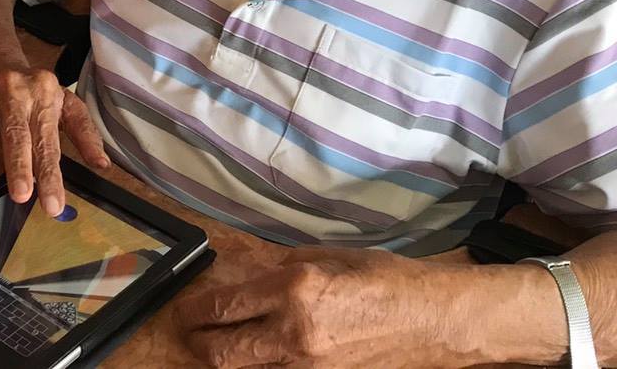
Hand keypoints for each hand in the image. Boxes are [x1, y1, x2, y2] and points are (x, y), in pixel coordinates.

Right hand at [0, 56, 108, 215]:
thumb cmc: (32, 91)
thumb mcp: (63, 105)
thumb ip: (83, 132)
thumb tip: (103, 165)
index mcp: (44, 94)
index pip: (48, 138)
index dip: (51, 172)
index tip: (54, 206)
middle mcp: (14, 89)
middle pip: (17, 129)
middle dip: (19, 162)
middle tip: (21, 195)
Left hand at [177, 247, 470, 367]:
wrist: (433, 320)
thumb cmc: (387, 281)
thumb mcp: (329, 257)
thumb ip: (283, 266)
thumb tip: (249, 272)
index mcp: (295, 290)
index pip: (226, 306)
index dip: (196, 310)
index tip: (183, 309)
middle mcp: (295, 332)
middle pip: (224, 352)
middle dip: (197, 343)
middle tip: (188, 332)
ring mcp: (308, 366)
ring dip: (227, 359)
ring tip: (216, 345)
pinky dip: (262, 367)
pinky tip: (257, 355)